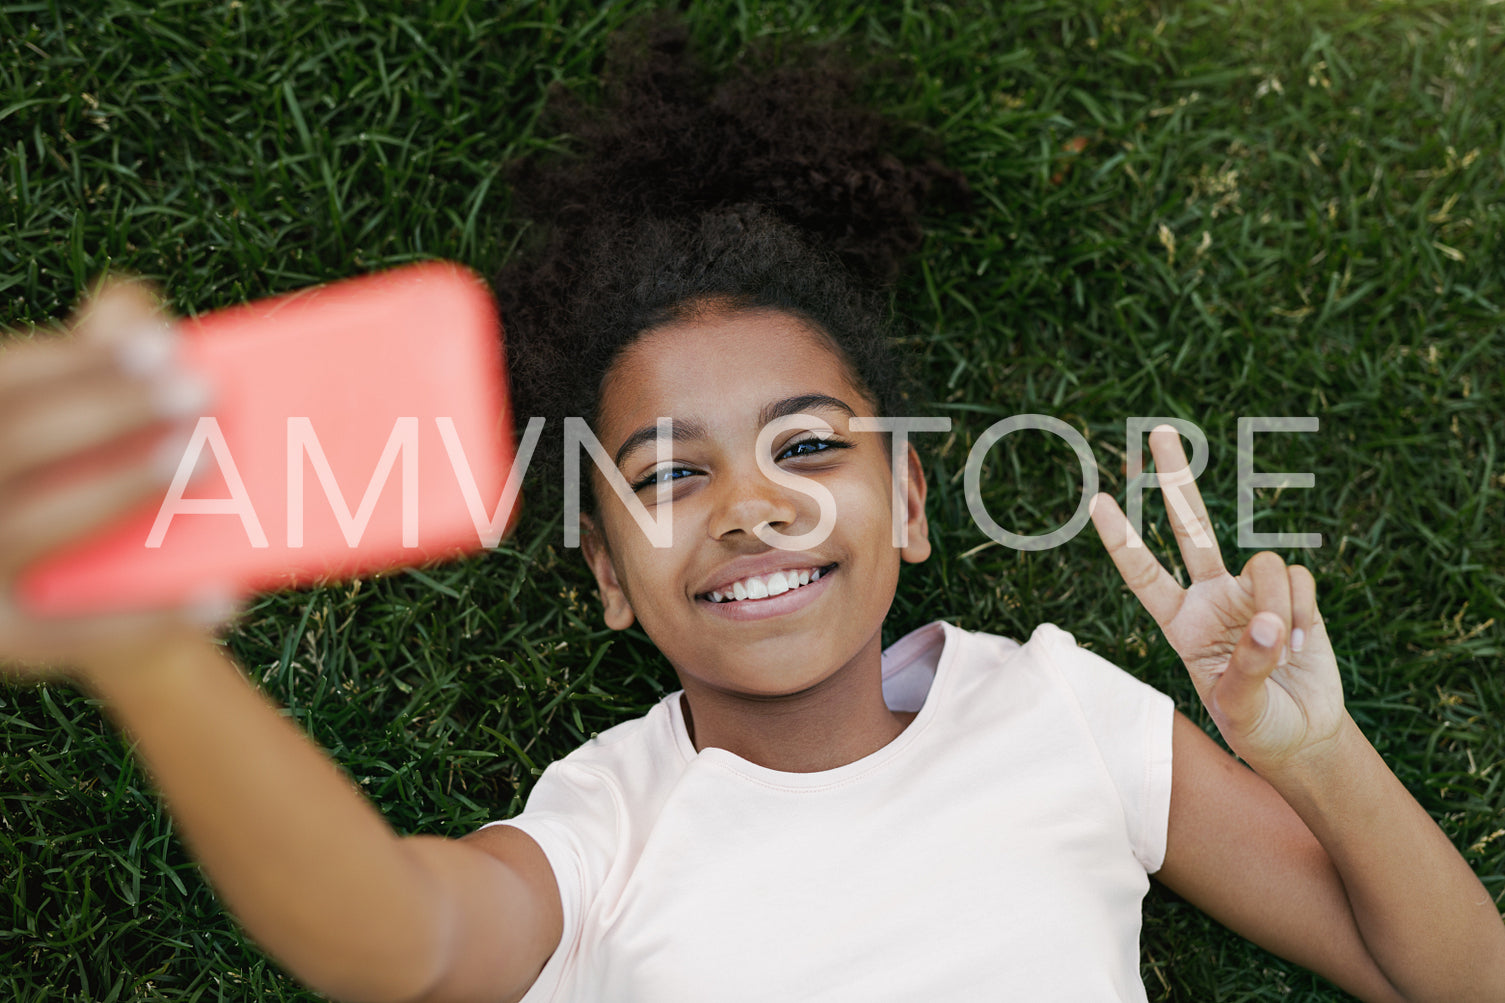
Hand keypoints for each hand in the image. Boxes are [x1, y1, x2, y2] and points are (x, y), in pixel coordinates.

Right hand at [0, 279, 233, 680]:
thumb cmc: (72, 484)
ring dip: (122, 487)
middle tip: (202, 393)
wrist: (60, 603)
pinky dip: (152, 613)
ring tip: (207, 459)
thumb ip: (94, 371)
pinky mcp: (4, 643)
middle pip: (12, 442)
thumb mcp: (75, 432)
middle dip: (109, 412)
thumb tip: (141, 324)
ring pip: (31, 525)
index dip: (78, 360)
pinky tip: (224, 590)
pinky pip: (77, 633)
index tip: (163, 346)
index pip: (1, 384)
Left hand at [1089, 425, 1345, 772]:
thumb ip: (1248, 666)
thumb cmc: (1256, 725)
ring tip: (1282, 652)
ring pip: (1263, 565)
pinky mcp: (1294, 594)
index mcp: (1180, 623)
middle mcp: (1211, 597)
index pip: (1144, 574)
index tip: (1097, 502)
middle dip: (1176, 479)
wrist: (1303, 736)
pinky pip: (1299, 579)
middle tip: (1159, 432)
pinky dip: (1302, 611)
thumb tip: (1268, 623)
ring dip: (1278, 606)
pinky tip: (1301, 645)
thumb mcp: (1237, 708)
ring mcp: (1252, 592)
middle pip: (1191, 526)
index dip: (1122, 539)